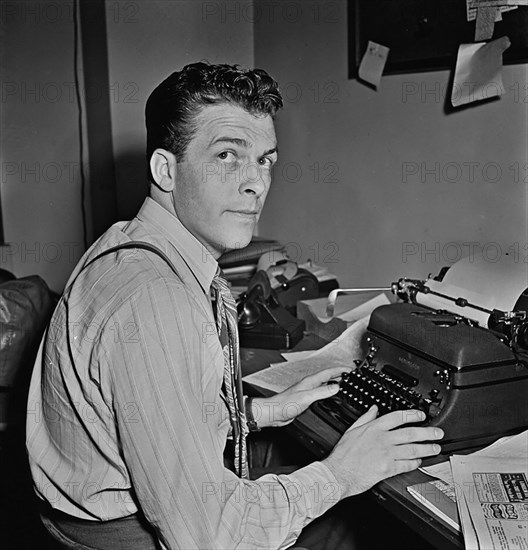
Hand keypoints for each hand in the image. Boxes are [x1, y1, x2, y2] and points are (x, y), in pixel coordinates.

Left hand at [250, 366, 343, 427]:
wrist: (274, 412)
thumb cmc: (285, 404)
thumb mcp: (306, 397)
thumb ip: (322, 391)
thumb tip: (336, 387)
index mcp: (310, 381)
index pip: (328, 372)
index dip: (339, 370)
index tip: (349, 369)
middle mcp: (309, 385)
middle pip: (327, 377)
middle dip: (339, 375)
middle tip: (350, 375)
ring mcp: (307, 391)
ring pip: (324, 384)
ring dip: (334, 383)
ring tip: (344, 383)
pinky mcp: (306, 399)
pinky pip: (320, 393)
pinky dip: (328, 392)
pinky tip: (330, 396)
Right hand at [323, 406, 443, 498]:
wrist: (338, 473)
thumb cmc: (343, 454)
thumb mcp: (352, 430)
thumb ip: (365, 418)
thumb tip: (374, 409)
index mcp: (374, 428)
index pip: (397, 417)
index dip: (412, 415)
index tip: (421, 415)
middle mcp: (382, 439)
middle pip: (410, 433)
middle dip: (427, 432)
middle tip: (438, 433)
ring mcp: (386, 454)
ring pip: (412, 449)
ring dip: (426, 448)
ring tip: (435, 448)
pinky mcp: (388, 468)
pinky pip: (406, 464)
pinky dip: (415, 463)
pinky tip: (419, 461)